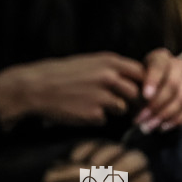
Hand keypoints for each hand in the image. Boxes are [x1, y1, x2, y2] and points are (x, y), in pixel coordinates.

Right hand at [0, 53, 144, 128]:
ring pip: (123, 108)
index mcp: (111, 62)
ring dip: (115, 109)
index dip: (145, 83)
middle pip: (138, 93)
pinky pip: (103, 119)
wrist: (36, 87)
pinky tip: (82, 111)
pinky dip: (96, 118)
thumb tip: (139, 79)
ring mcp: (102, 96)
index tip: (144, 90)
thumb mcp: (93, 62)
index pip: (143, 73)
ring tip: (97, 104)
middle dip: (136, 101)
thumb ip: (115, 69)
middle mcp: (110, 77)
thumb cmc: (65, 74)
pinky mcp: (92, 114)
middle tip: (132, 106)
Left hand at [134, 49, 181, 132]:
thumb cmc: (133, 85)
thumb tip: (136, 101)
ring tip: (147, 127)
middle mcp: (178, 66)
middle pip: (173, 83)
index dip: (153, 79)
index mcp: (160, 57)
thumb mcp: (129, 82)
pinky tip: (162, 128)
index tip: (145, 96)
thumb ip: (133, 88)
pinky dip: (177, 120)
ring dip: (164, 115)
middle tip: (140, 119)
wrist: (143, 93)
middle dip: (157, 103)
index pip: (160, 65)